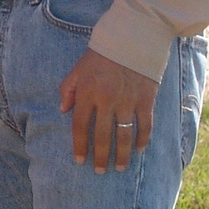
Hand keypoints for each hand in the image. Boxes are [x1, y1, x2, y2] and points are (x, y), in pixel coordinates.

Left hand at [59, 47, 158, 171]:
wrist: (133, 37)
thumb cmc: (102, 54)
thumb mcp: (78, 68)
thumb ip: (68, 89)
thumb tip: (62, 111)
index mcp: (88, 93)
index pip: (80, 127)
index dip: (80, 146)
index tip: (80, 161)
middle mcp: (107, 100)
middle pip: (102, 136)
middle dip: (100, 157)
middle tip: (100, 171)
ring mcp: (127, 101)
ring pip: (124, 135)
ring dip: (121, 155)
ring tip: (120, 168)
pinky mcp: (146, 99)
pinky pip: (145, 125)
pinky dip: (142, 139)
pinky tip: (139, 149)